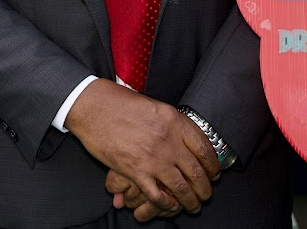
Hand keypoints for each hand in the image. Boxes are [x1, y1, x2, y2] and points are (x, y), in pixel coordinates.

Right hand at [65, 79, 218, 219]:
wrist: (92, 106)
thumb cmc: (118, 102)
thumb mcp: (153, 105)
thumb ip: (170, 123)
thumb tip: (183, 137)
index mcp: (174, 121)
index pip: (204, 148)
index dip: (213, 165)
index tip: (214, 173)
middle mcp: (168, 140)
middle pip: (197, 171)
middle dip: (204, 187)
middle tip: (206, 194)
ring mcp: (153, 157)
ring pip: (181, 187)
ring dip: (190, 200)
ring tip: (193, 205)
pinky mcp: (135, 171)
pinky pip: (157, 195)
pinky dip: (166, 204)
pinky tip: (170, 205)